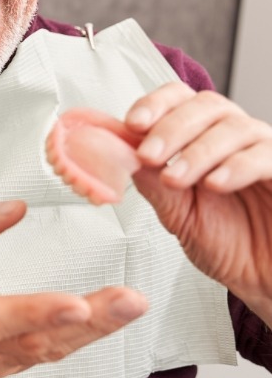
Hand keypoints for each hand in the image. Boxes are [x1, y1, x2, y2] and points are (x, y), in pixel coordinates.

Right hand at [0, 199, 146, 377]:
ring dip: (97, 329)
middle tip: (131, 301)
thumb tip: (16, 208)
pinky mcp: (11, 362)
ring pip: (53, 349)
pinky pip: (53, 351)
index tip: (78, 304)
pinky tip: (113, 316)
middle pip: (39, 340)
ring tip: (133, 304)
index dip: (38, 313)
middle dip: (91, 322)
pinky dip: (86, 336)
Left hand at [125, 82, 271, 316]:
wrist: (264, 278)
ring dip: (197, 151)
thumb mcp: (178, 214)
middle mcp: (233, 137)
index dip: (155, 105)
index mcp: (202, 138)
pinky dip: (237, 166)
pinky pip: (266, 155)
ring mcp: (262, 150)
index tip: (132, 124)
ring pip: (233, 127)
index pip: (179, 99)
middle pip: (205, 106)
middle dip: (170, 128)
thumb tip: (120, 154)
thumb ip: (154, 183)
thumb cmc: (228, 244)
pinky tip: (215, 182)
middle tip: (148, 154)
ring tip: (175, 178)